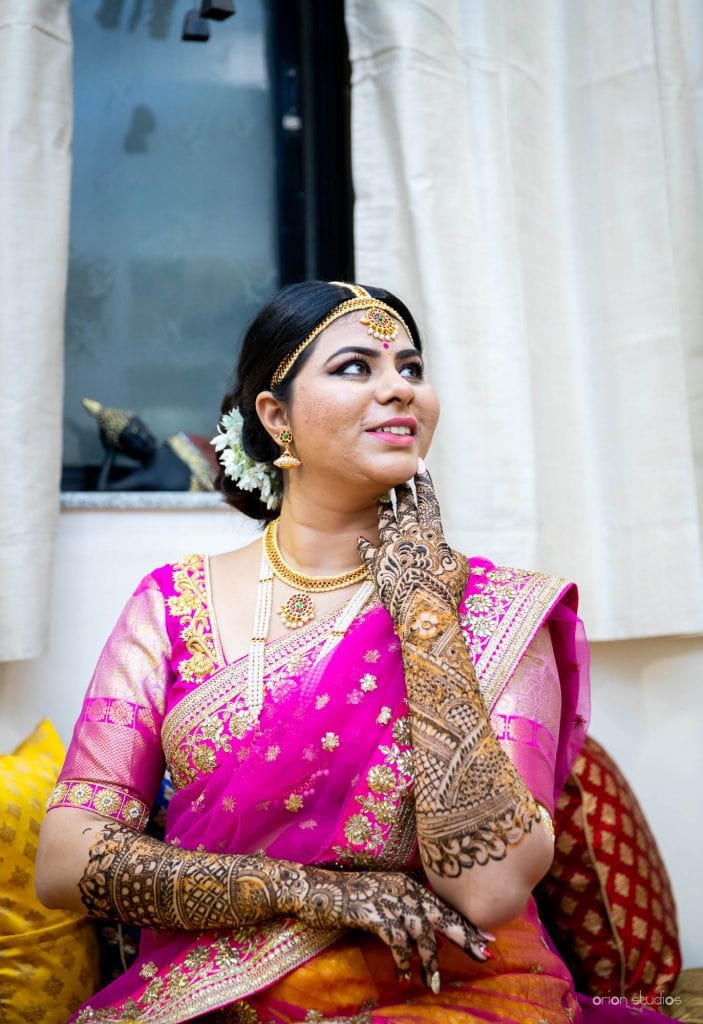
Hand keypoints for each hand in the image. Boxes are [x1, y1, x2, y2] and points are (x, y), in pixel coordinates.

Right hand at [272, 863, 492, 986]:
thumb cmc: (345, 899)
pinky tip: (404, 976)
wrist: (313, 890)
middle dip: (464, 937)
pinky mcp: (372, 911)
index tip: (487, 940)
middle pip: (441, 914)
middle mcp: (401, 888)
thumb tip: (426, 937)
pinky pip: (397, 939)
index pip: (442, 906)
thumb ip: (402, 912)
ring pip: (422, 931)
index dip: (465, 923)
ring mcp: (387, 898)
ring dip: (429, 960)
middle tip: (485, 956)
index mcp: (406, 885)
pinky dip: (404, 960)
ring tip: (433, 984)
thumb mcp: (380, 900)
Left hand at [357, 467, 467, 628]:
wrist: (423, 609)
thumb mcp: (459, 566)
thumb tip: (445, 550)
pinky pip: (368, 551)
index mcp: (433, 533)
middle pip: (405, 507)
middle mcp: (410, 535)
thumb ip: (448, 552)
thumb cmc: (447, 590)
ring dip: (384, 510)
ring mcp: (391, 548)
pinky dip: (364, 546)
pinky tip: (360, 539)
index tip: (419, 467)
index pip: (428, 502)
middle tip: (398, 480)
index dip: (424, 484)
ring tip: (381, 500)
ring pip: (385, 522)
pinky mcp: (377, 564)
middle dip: (402, 491)